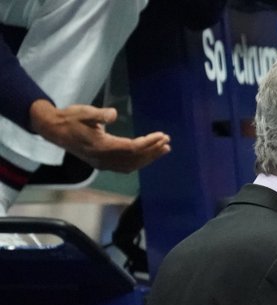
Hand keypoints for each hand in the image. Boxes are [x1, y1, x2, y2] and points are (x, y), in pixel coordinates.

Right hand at [28, 101, 169, 171]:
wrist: (54, 130)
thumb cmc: (70, 118)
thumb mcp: (84, 112)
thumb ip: (99, 114)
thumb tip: (114, 114)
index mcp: (101, 146)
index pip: (132, 148)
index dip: (149, 143)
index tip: (162, 136)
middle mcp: (103, 159)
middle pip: (135, 159)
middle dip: (153, 151)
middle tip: (167, 142)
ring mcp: (103, 164)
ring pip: (131, 165)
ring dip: (149, 158)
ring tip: (163, 150)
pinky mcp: (102, 164)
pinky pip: (125, 167)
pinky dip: (139, 162)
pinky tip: (148, 156)